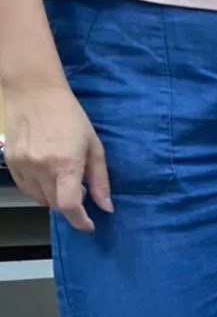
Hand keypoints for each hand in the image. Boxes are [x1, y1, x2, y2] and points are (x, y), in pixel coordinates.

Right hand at [3, 81, 109, 231]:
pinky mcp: (10, 160)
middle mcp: (41, 167)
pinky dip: (38, 190)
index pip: (69, 206)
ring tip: (63, 180)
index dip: (80, 221)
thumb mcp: (94, 147)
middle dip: (70, 206)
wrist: (34, 91)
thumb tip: (106, 208)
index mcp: (65, 164)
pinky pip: (25, 187)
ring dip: (54, 198)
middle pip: (55, 204)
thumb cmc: (70, 117)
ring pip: (39, 198)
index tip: (88, 224)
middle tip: (79, 191)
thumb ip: (100, 181)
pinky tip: (47, 177)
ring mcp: (22, 164)